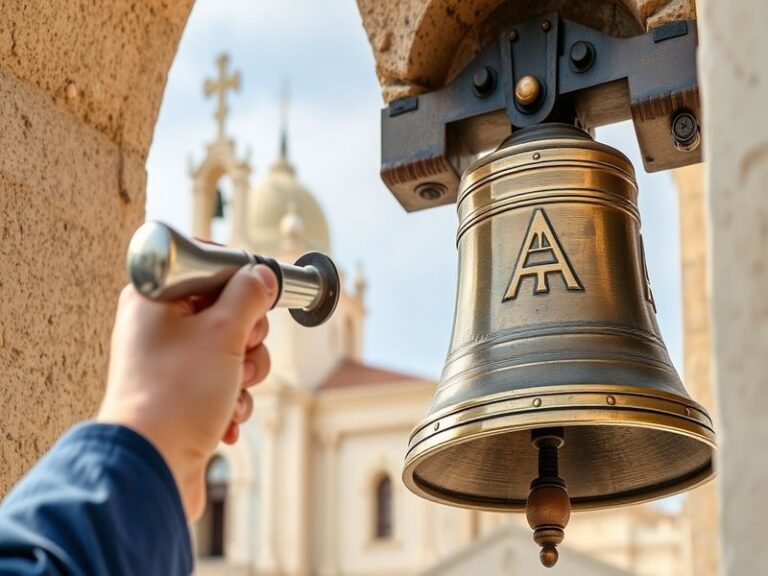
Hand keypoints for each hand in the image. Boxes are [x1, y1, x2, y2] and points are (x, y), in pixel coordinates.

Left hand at [97, 265, 276, 519]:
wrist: (152, 467)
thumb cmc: (177, 394)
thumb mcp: (224, 332)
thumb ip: (249, 294)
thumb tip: (262, 275)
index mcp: (155, 296)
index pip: (208, 264)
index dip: (240, 278)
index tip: (259, 295)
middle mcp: (158, 325)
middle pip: (227, 309)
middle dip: (248, 338)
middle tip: (240, 351)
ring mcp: (170, 362)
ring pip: (231, 349)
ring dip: (245, 373)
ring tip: (231, 393)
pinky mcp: (181, 393)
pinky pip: (222, 381)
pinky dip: (232, 398)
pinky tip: (225, 419)